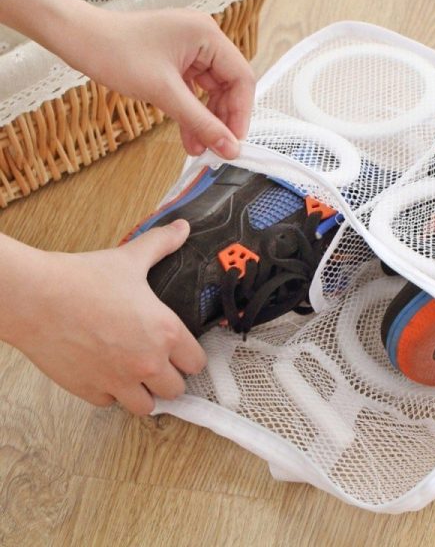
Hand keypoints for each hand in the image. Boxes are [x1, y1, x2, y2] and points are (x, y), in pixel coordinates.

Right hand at [2, 220, 204, 414]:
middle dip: (170, 378)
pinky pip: (110, 403)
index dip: (191, 357)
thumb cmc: (84, 278)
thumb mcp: (130, 258)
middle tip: (159, 364)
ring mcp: (119, 381)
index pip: (197, 363)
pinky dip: (110, 393)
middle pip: (177, 389)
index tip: (183, 352)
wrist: (37, 297)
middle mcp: (148, 362)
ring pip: (147, 406)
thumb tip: (182, 227)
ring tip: (136, 374)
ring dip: (144, 392)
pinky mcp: (90, 391)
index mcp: (166, 332)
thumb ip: (162, 244)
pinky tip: (105, 373)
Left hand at [78, 8, 254, 158]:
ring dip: (207, 122)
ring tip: (201, 149)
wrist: (79, 40)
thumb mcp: (164, 93)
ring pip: (212, 94)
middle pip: (229, 88)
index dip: (241, 113)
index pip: (241, 78)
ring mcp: (190, 52)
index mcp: (207, 35)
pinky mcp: (177, 63)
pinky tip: (190, 139)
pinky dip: (192, 116)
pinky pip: (194, 94)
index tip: (234, 141)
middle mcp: (203, 40)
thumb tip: (229, 148)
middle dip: (223, 120)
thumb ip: (201, 122)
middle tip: (219, 148)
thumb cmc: (116, 52)